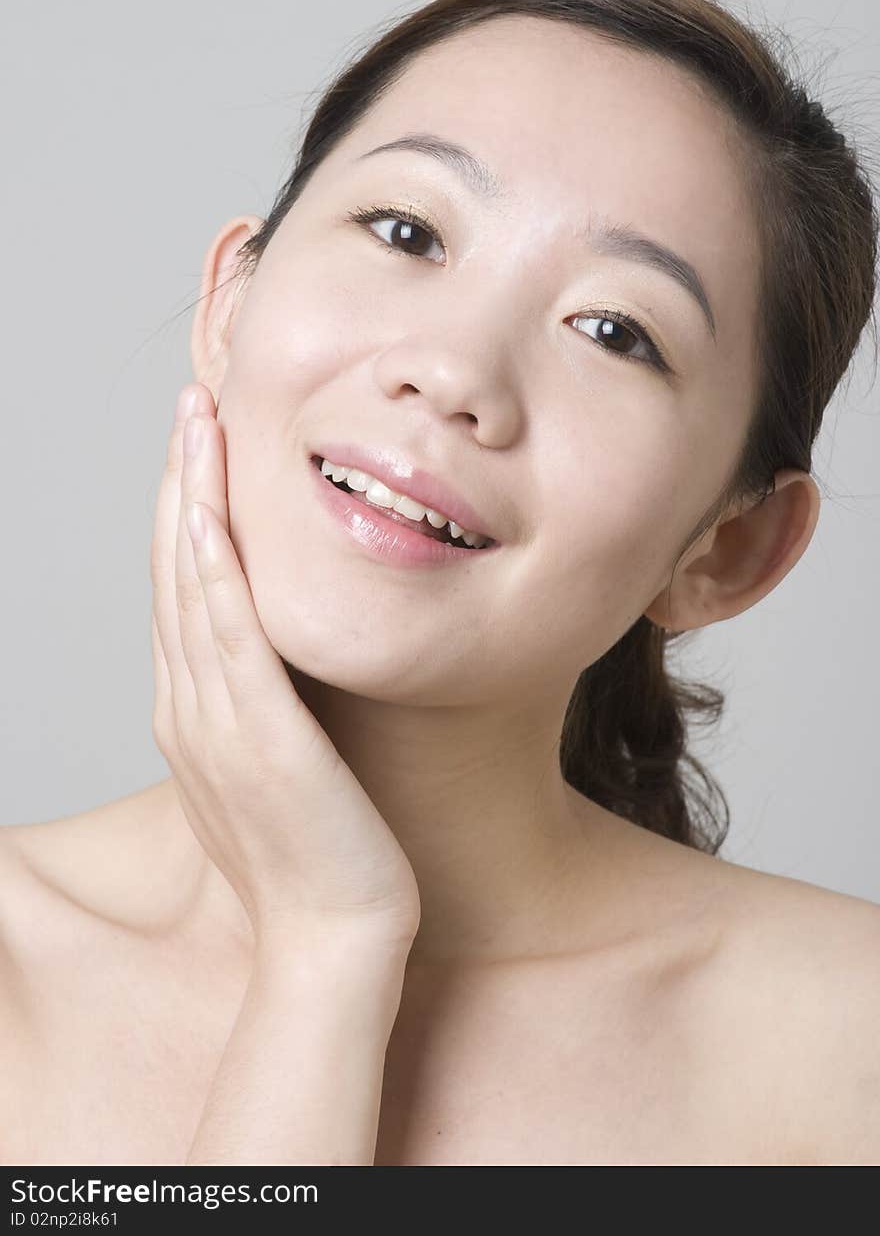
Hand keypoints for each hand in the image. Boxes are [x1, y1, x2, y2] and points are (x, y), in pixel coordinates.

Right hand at [150, 382, 420, 948]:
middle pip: (174, 572)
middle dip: (182, 483)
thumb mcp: (278, 768)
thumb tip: (282, 664)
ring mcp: (217, 720)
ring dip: (191, 498)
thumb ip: (266, 711)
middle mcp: (191, 707)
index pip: (183, 591)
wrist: (335, 936)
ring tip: (197, 424)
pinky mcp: (258, 734)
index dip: (187, 513)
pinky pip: (226, 634)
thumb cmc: (320, 855)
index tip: (202, 450)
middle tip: (190, 407)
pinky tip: (208, 512)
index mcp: (196, 712)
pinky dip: (211, 567)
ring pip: (191, 586)